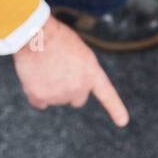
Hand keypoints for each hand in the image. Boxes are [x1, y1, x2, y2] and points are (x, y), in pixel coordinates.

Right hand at [11, 15, 129, 125]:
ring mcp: (60, 95)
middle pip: (77, 99)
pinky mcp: (41, 97)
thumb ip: (80, 70)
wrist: (36, 35)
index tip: (123, 122)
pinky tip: (34, 78)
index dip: (116, 109)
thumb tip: (69, 83)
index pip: (107, 94)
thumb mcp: (79, 51)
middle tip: (59, 72)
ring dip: (51, 88)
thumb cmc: (57, 37)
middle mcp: (79, 88)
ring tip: (45, 67)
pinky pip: (40, 102)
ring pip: (56, 98)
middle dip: (71, 90)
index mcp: (92, 73)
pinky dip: (36, 94)